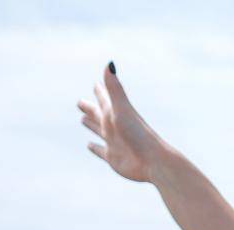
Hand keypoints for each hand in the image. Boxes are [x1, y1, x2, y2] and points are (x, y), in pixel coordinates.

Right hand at [78, 61, 167, 182]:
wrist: (153, 161)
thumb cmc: (139, 134)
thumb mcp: (123, 109)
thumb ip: (115, 89)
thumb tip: (109, 63)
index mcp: (115, 113)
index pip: (105, 99)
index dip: (100, 91)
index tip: (96, 83)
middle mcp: (114, 126)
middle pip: (98, 114)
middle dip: (90, 107)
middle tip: (80, 102)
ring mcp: (114, 142)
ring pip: (98, 131)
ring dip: (90, 124)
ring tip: (82, 119)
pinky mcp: (113, 157)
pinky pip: (100, 151)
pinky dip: (94, 148)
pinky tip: (89, 145)